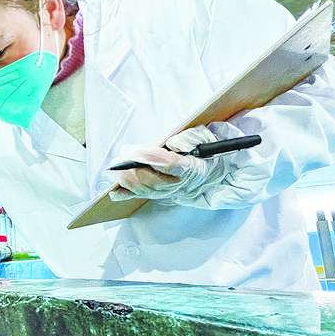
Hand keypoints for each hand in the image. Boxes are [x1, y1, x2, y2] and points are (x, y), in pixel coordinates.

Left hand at [110, 126, 226, 201]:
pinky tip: (114, 194)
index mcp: (193, 168)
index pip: (168, 165)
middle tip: (120, 157)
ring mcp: (172, 193)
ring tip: (116, 169)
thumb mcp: (206, 139)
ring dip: (128, 180)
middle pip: (152, 181)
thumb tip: (173, 143)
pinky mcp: (164, 195)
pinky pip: (144, 197)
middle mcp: (181, 184)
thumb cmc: (209, 152)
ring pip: (146, 191)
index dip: (148, 158)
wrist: (220, 174)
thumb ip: (191, 139)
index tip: (131, 150)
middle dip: (132, 169)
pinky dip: (128, 195)